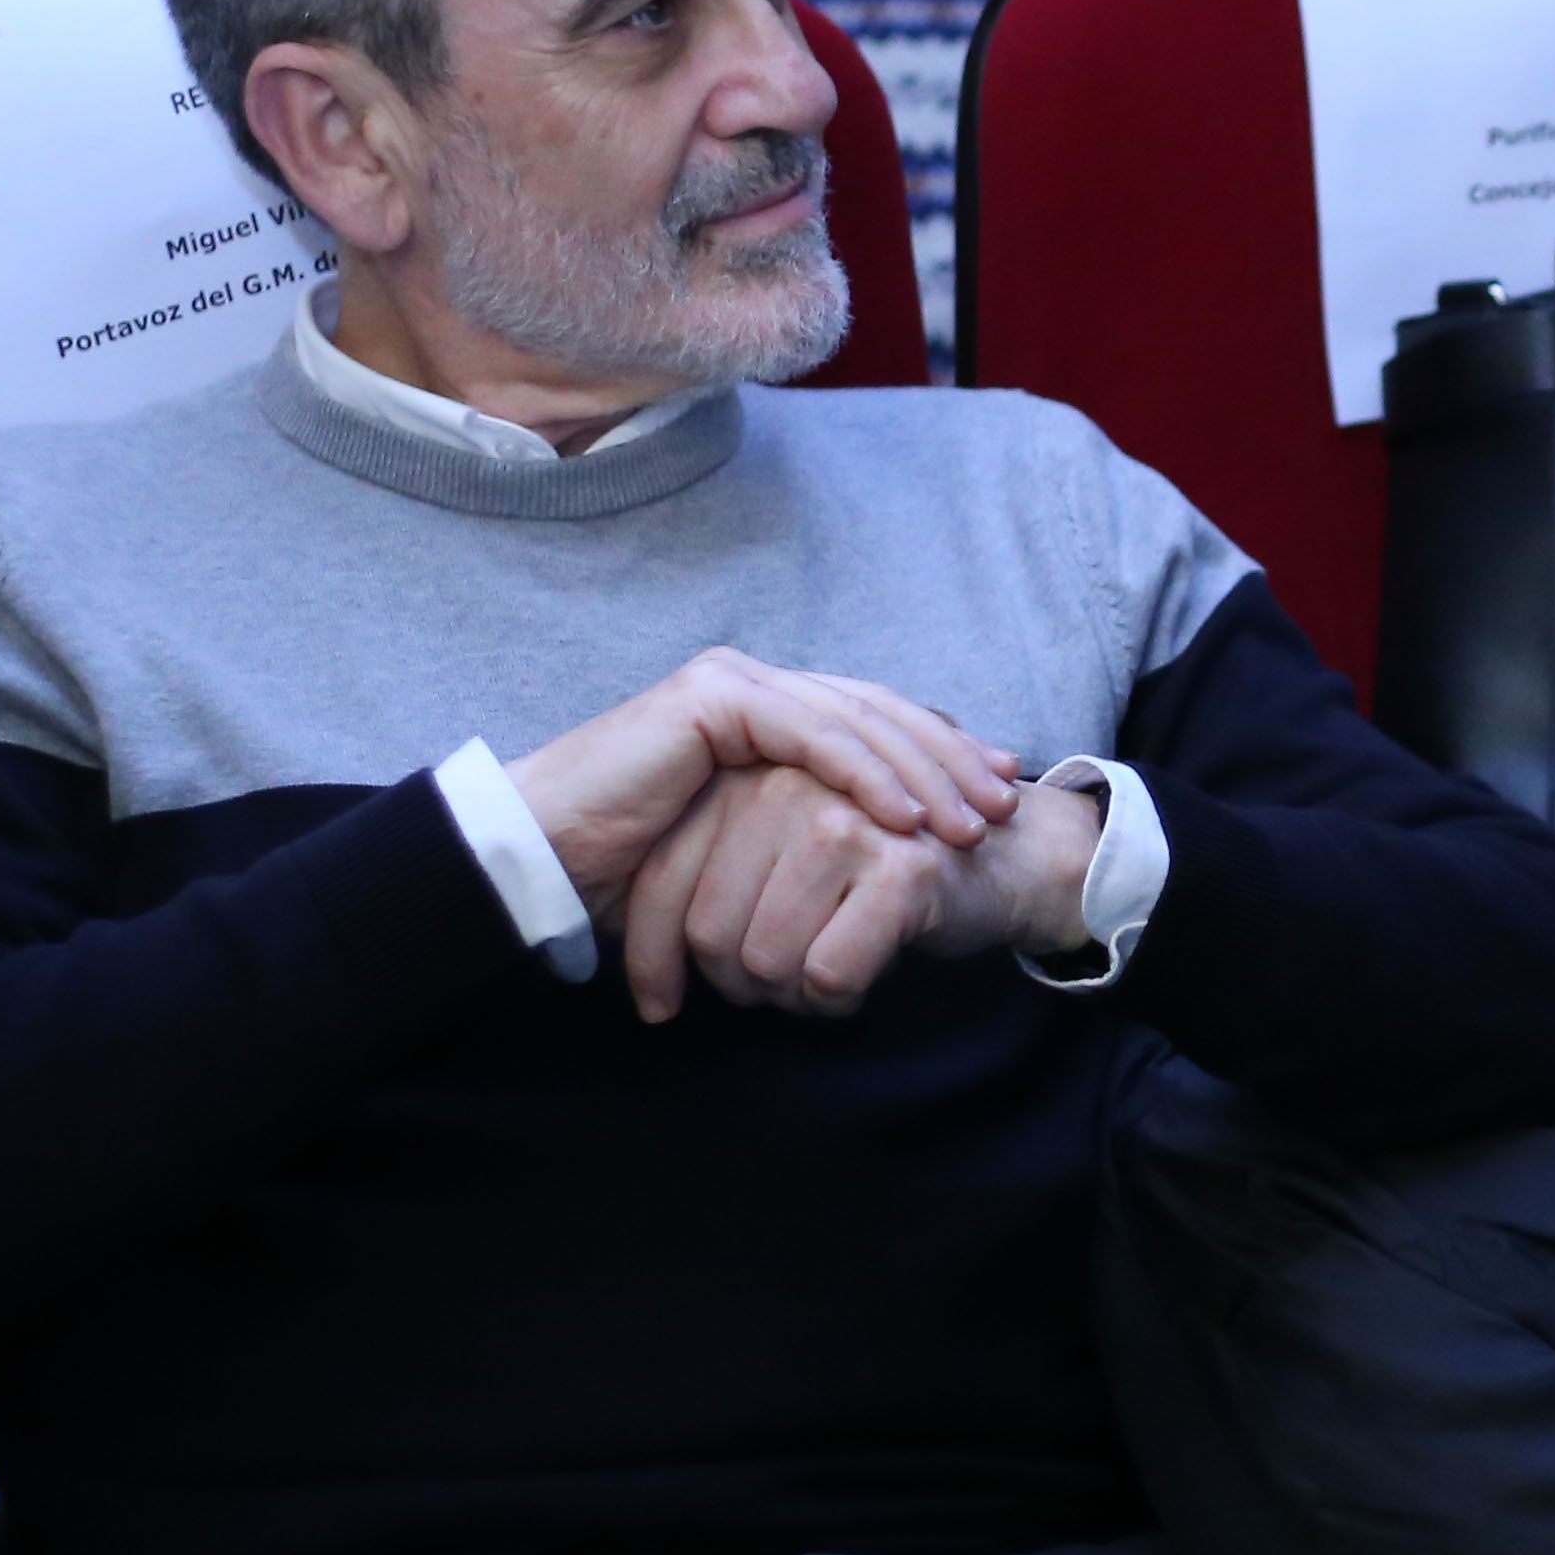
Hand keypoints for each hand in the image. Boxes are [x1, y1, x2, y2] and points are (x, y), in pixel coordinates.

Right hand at [504, 649, 1011, 912]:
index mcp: (766, 713)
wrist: (548, 859)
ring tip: (971, 821)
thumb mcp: (753, 852)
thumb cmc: (637, 871)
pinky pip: (812, 735)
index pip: (873, 723)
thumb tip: (894, 850)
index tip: (999, 792)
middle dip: (950, 758)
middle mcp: (754, 687)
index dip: (941, 753)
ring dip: (924, 771)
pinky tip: (910, 816)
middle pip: (878, 713)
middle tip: (1006, 803)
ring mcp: (733, 684)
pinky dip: (868, 774)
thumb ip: (811, 830)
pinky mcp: (713, 697)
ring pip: (856, 720)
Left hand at [619, 758, 1103, 1020]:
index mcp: (750, 775)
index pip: (665, 880)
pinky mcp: (899, 870)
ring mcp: (845, 823)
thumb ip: (720, 863)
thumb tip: (632, 939)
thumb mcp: (788, 844)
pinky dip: (837, 1001)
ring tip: (820, 983)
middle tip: (773, 992)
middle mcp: (789, 787)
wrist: (1012, 855)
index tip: (658, 1006)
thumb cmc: (884, 865)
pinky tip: (856, 986)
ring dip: (789, 999)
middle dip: (734, 986)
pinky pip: (827, 974)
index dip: (651, 958)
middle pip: (709, 930)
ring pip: (765, 960)